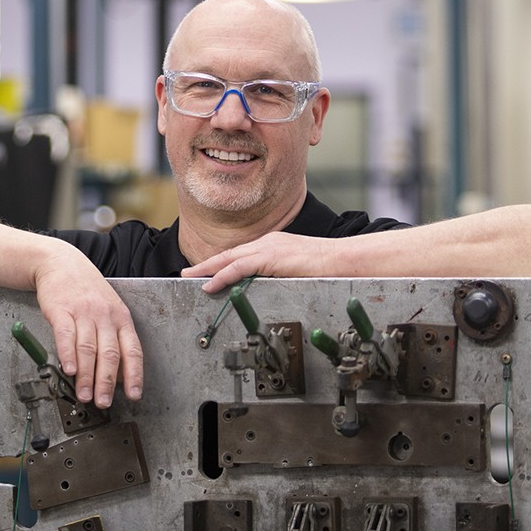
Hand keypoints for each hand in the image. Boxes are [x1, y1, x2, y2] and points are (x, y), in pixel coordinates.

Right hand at [35, 260, 143, 408]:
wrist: (62, 264)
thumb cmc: (87, 291)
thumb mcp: (109, 310)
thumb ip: (114, 339)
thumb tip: (118, 374)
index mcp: (121, 317)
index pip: (132, 350)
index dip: (134, 374)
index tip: (133, 394)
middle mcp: (105, 315)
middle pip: (110, 353)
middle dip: (107, 382)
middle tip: (103, 402)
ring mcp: (84, 312)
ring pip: (88, 349)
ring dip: (86, 376)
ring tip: (84, 394)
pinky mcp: (61, 310)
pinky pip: (66, 335)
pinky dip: (68, 355)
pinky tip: (68, 369)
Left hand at [181, 232, 330, 292]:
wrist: (342, 259)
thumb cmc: (325, 267)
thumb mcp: (296, 269)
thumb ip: (279, 274)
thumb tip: (266, 287)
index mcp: (273, 245)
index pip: (240, 254)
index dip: (220, 263)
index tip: (206, 270)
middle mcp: (267, 242)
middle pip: (229, 253)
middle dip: (206, 264)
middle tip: (188, 272)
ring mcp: (268, 248)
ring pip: (229, 258)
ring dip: (207, 269)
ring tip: (190, 277)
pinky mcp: (271, 257)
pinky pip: (240, 267)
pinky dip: (222, 275)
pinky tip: (211, 283)